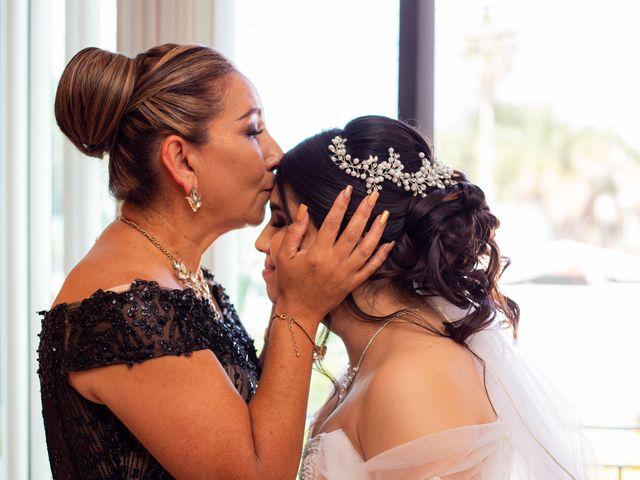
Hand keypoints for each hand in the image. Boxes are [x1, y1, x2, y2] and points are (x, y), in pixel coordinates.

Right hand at [273, 186, 392, 320]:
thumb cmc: (289, 282)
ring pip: (366, 248)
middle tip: (374, 195)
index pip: (332, 223)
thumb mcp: (284, 256)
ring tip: (384, 214)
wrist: (299, 311)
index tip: (348, 190)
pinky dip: (381, 255)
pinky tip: (389, 242)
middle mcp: (334, 262)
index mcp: (317, 253)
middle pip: (353, 232)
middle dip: (364, 211)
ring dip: (377, 230)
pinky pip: (371, 268)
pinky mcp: (353, 283)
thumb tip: (304, 208)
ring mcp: (346, 274)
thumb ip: (294, 231)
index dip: (340, 204)